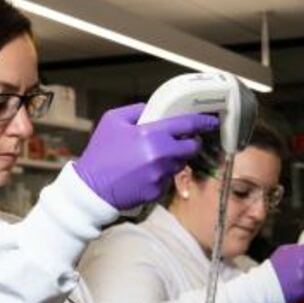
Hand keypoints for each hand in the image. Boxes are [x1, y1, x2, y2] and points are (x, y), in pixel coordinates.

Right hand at [74, 103, 217, 209]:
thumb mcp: (113, 121)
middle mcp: (161, 155)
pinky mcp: (158, 191)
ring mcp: (161, 175)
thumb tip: (152, 111)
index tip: (211, 121)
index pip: (187, 124)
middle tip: (180, 141)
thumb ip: (137, 111)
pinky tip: (143, 174)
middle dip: (189, 143)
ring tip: (150, 159)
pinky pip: (167, 180)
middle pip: (191, 148)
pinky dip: (160, 175)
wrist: (92, 189)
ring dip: (172, 160)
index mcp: (152, 134)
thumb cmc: (100, 155)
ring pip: (179, 164)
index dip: (203, 122)